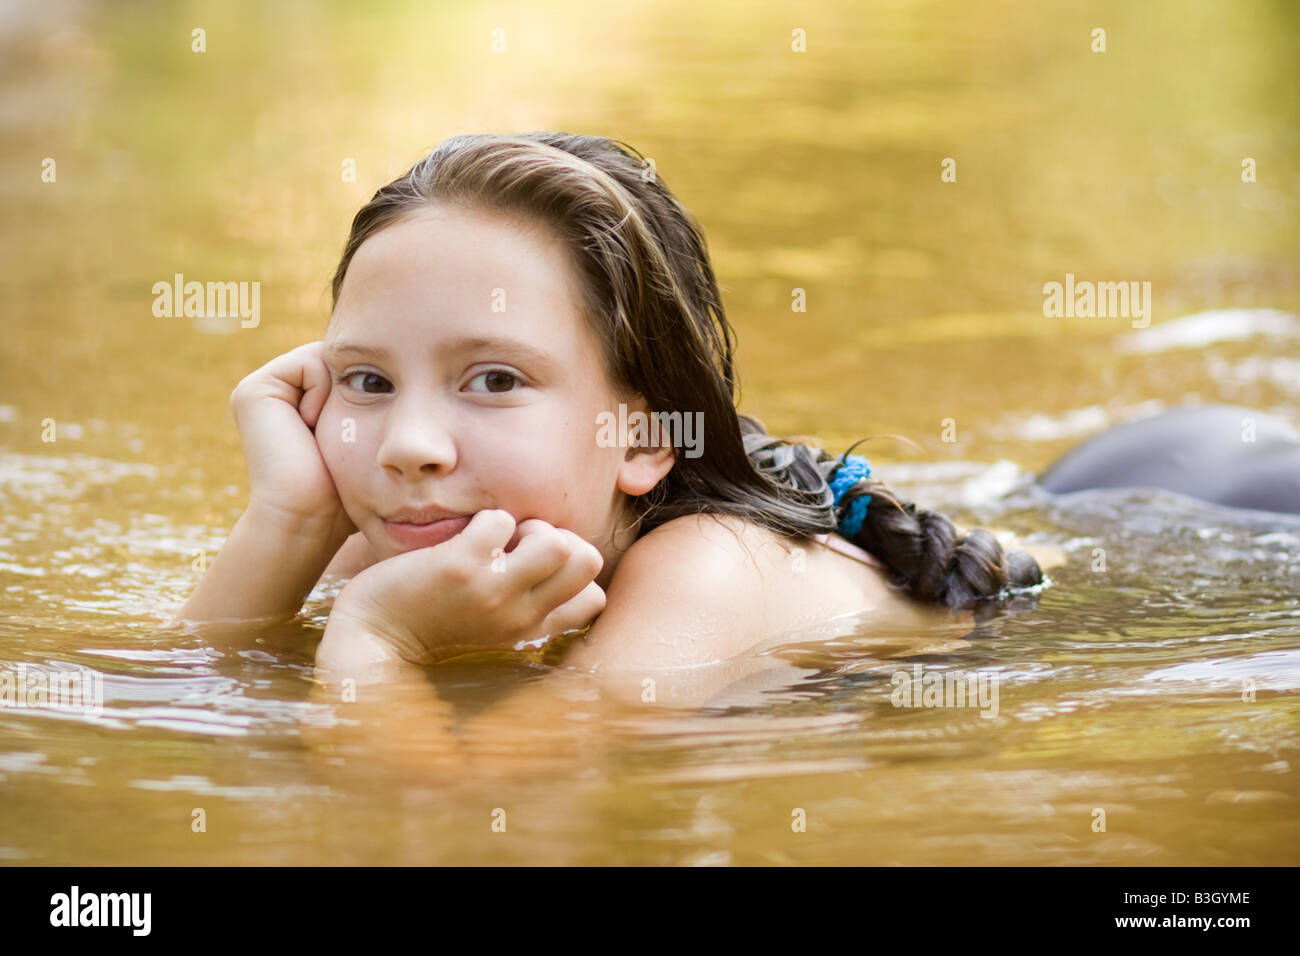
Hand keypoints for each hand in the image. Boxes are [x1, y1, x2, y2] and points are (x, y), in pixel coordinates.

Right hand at [229, 341, 355, 540]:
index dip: (367, 393)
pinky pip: (312, 362)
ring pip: (328, 359)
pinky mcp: (254, 389)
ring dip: (340, 395)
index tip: (356, 433)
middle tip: (345, 431)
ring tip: (324, 434)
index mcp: (296, 403)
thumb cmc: (341, 495)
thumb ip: (369, 407)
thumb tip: (401, 382)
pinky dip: (324, 391)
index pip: (348, 371)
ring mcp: (260, 389)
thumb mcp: (361, 444)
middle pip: (338, 362)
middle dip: (353, 391)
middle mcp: (276, 393)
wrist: (307, 517)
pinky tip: (312, 425)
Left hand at [319, 510, 606, 666]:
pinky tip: (463, 535)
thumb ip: (529, 602)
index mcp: (530, 630)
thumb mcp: (492, 626)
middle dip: (558, 537)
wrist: (372, 641)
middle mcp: (520, 615)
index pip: (594, 597)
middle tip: (517, 545)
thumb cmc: (430, 624)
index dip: (572, 568)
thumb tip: (565, 559)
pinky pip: (500, 520)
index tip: (536, 565)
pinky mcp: (460, 567)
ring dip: (527, 525)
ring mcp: (492, 591)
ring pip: (557, 541)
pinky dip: (484, 517)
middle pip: (588, 560)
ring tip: (494, 539)